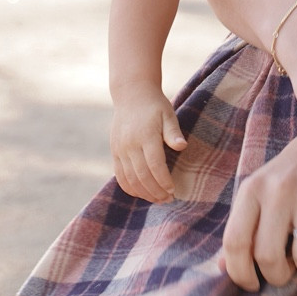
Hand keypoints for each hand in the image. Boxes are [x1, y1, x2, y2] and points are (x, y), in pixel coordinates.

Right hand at [110, 83, 185, 202]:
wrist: (131, 94)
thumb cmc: (154, 106)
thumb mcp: (168, 114)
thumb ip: (173, 132)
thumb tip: (182, 146)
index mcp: (145, 136)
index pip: (155, 165)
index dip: (164, 180)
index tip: (173, 190)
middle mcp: (130, 145)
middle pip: (142, 176)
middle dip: (155, 191)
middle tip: (168, 200)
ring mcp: (120, 149)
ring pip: (130, 179)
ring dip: (143, 193)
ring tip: (157, 199)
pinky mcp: (114, 151)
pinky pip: (119, 175)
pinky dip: (129, 187)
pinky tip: (140, 193)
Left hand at [222, 127, 296, 288]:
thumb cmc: (293, 176)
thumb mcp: (260, 194)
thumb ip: (243, 229)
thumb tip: (222, 269)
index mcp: (252, 189)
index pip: (235, 242)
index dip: (240, 273)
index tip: (251, 283)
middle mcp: (279, 188)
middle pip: (268, 256)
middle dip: (277, 276)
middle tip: (284, 272)